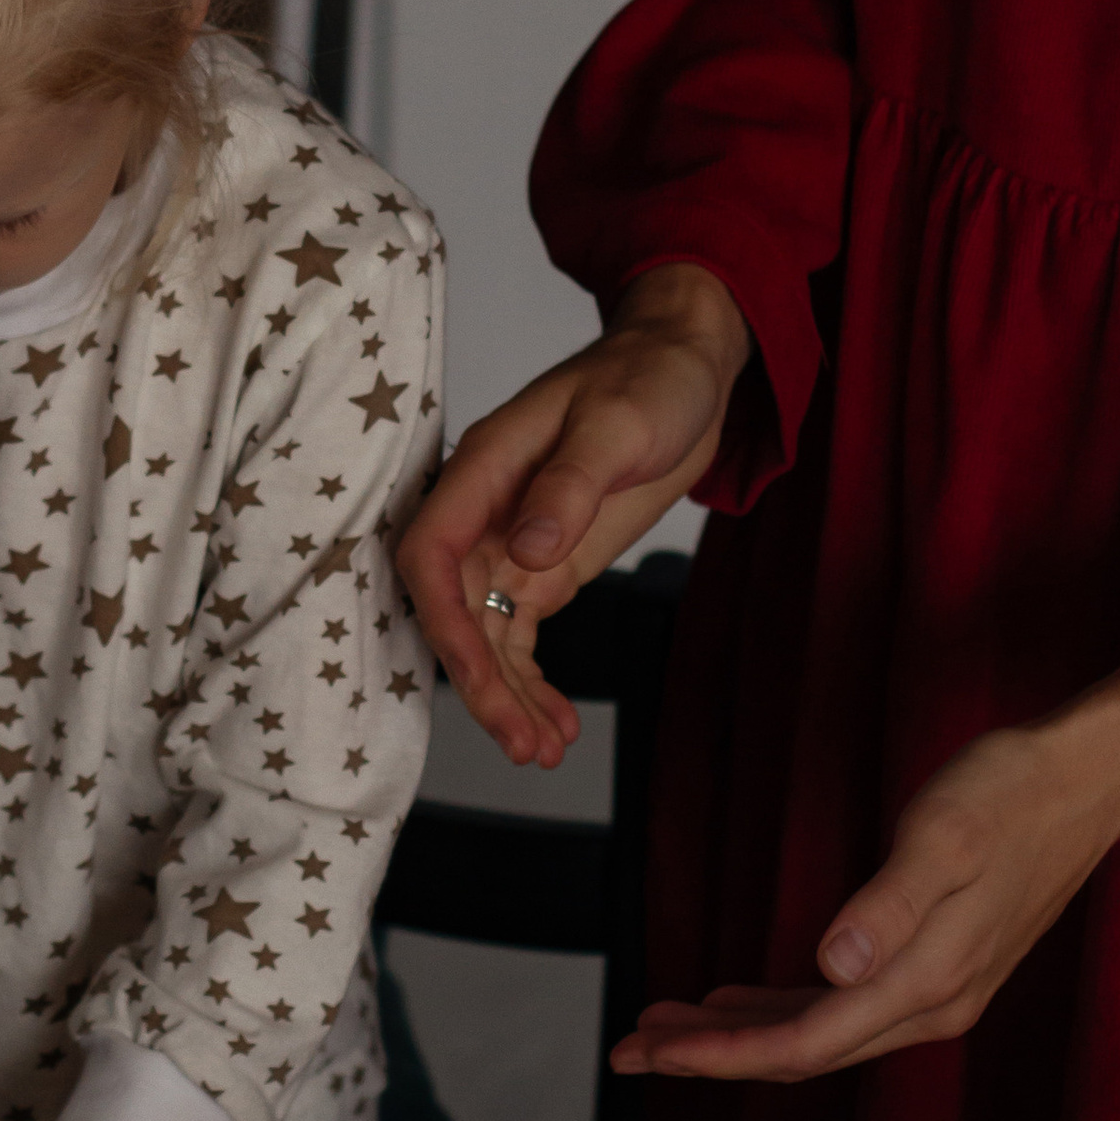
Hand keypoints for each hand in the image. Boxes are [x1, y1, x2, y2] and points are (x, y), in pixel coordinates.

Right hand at [397, 266, 750, 765]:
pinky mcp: (546, 566)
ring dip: (507, 695)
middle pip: (455, 609)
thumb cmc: (648, 378)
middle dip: (481, 681)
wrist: (688, 368)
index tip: (477, 673)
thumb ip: (570, 484)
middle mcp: (487, 512)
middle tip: (522, 743)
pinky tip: (558, 725)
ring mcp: (514, 543)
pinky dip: (533, 681)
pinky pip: (521, 634)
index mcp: (484, 467)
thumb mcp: (618, 424)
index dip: (443, 618)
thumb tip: (528, 551)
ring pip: (487, 635)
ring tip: (544, 751)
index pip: (432, 552)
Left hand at [614, 572, 1119, 1082]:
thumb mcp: (943, 836)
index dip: (721, 1055)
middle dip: (711, 1053)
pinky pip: (842, 1005)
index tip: (652, 1054)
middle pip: (802, 1052)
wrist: (1091, 776)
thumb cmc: (1015, 792)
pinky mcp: (936, 962)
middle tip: (630, 1050)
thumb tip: (831, 968)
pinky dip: (782, 1006)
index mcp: (926, 982)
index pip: (804, 1044)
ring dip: (739, 1031)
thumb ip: (886, 909)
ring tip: (665, 1026)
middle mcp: (930, 1003)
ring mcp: (935, 987)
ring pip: (818, 1031)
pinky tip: (739, 997)